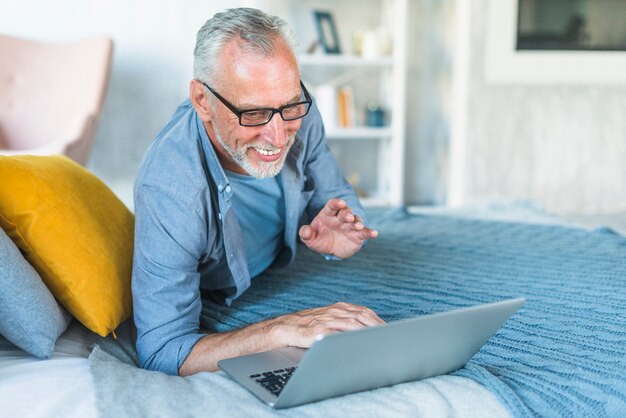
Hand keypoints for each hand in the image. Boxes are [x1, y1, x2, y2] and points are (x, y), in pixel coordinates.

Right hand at [269, 302, 384, 347]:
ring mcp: (327, 320)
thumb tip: (368, 332)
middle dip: (377, 327)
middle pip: (362, 316)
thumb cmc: (309, 326)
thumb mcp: (330, 319)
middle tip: (389, 337)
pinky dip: (349, 339)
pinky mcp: (319, 330)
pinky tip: (358, 345)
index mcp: (340, 308)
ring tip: (379, 341)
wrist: (286, 327)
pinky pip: (337, 334)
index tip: (390, 330)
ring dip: (367, 332)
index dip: (378, 321)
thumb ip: (347, 322)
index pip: (365, 312)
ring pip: (352, 324)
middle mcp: (335, 312)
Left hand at [299, 198, 377, 258]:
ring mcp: (350, 226)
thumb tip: (306, 231)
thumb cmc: (319, 239)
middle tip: (348, 217)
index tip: (340, 203)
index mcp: (328, 215)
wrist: (331, 249)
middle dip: (347, 213)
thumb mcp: (309, 238)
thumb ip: (305, 233)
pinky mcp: (358, 236)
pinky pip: (364, 233)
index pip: (332, 205)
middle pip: (345, 212)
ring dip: (357, 222)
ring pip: (356, 221)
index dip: (336, 203)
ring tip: (358, 226)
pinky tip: (374, 233)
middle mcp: (341, 218)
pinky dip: (370, 232)